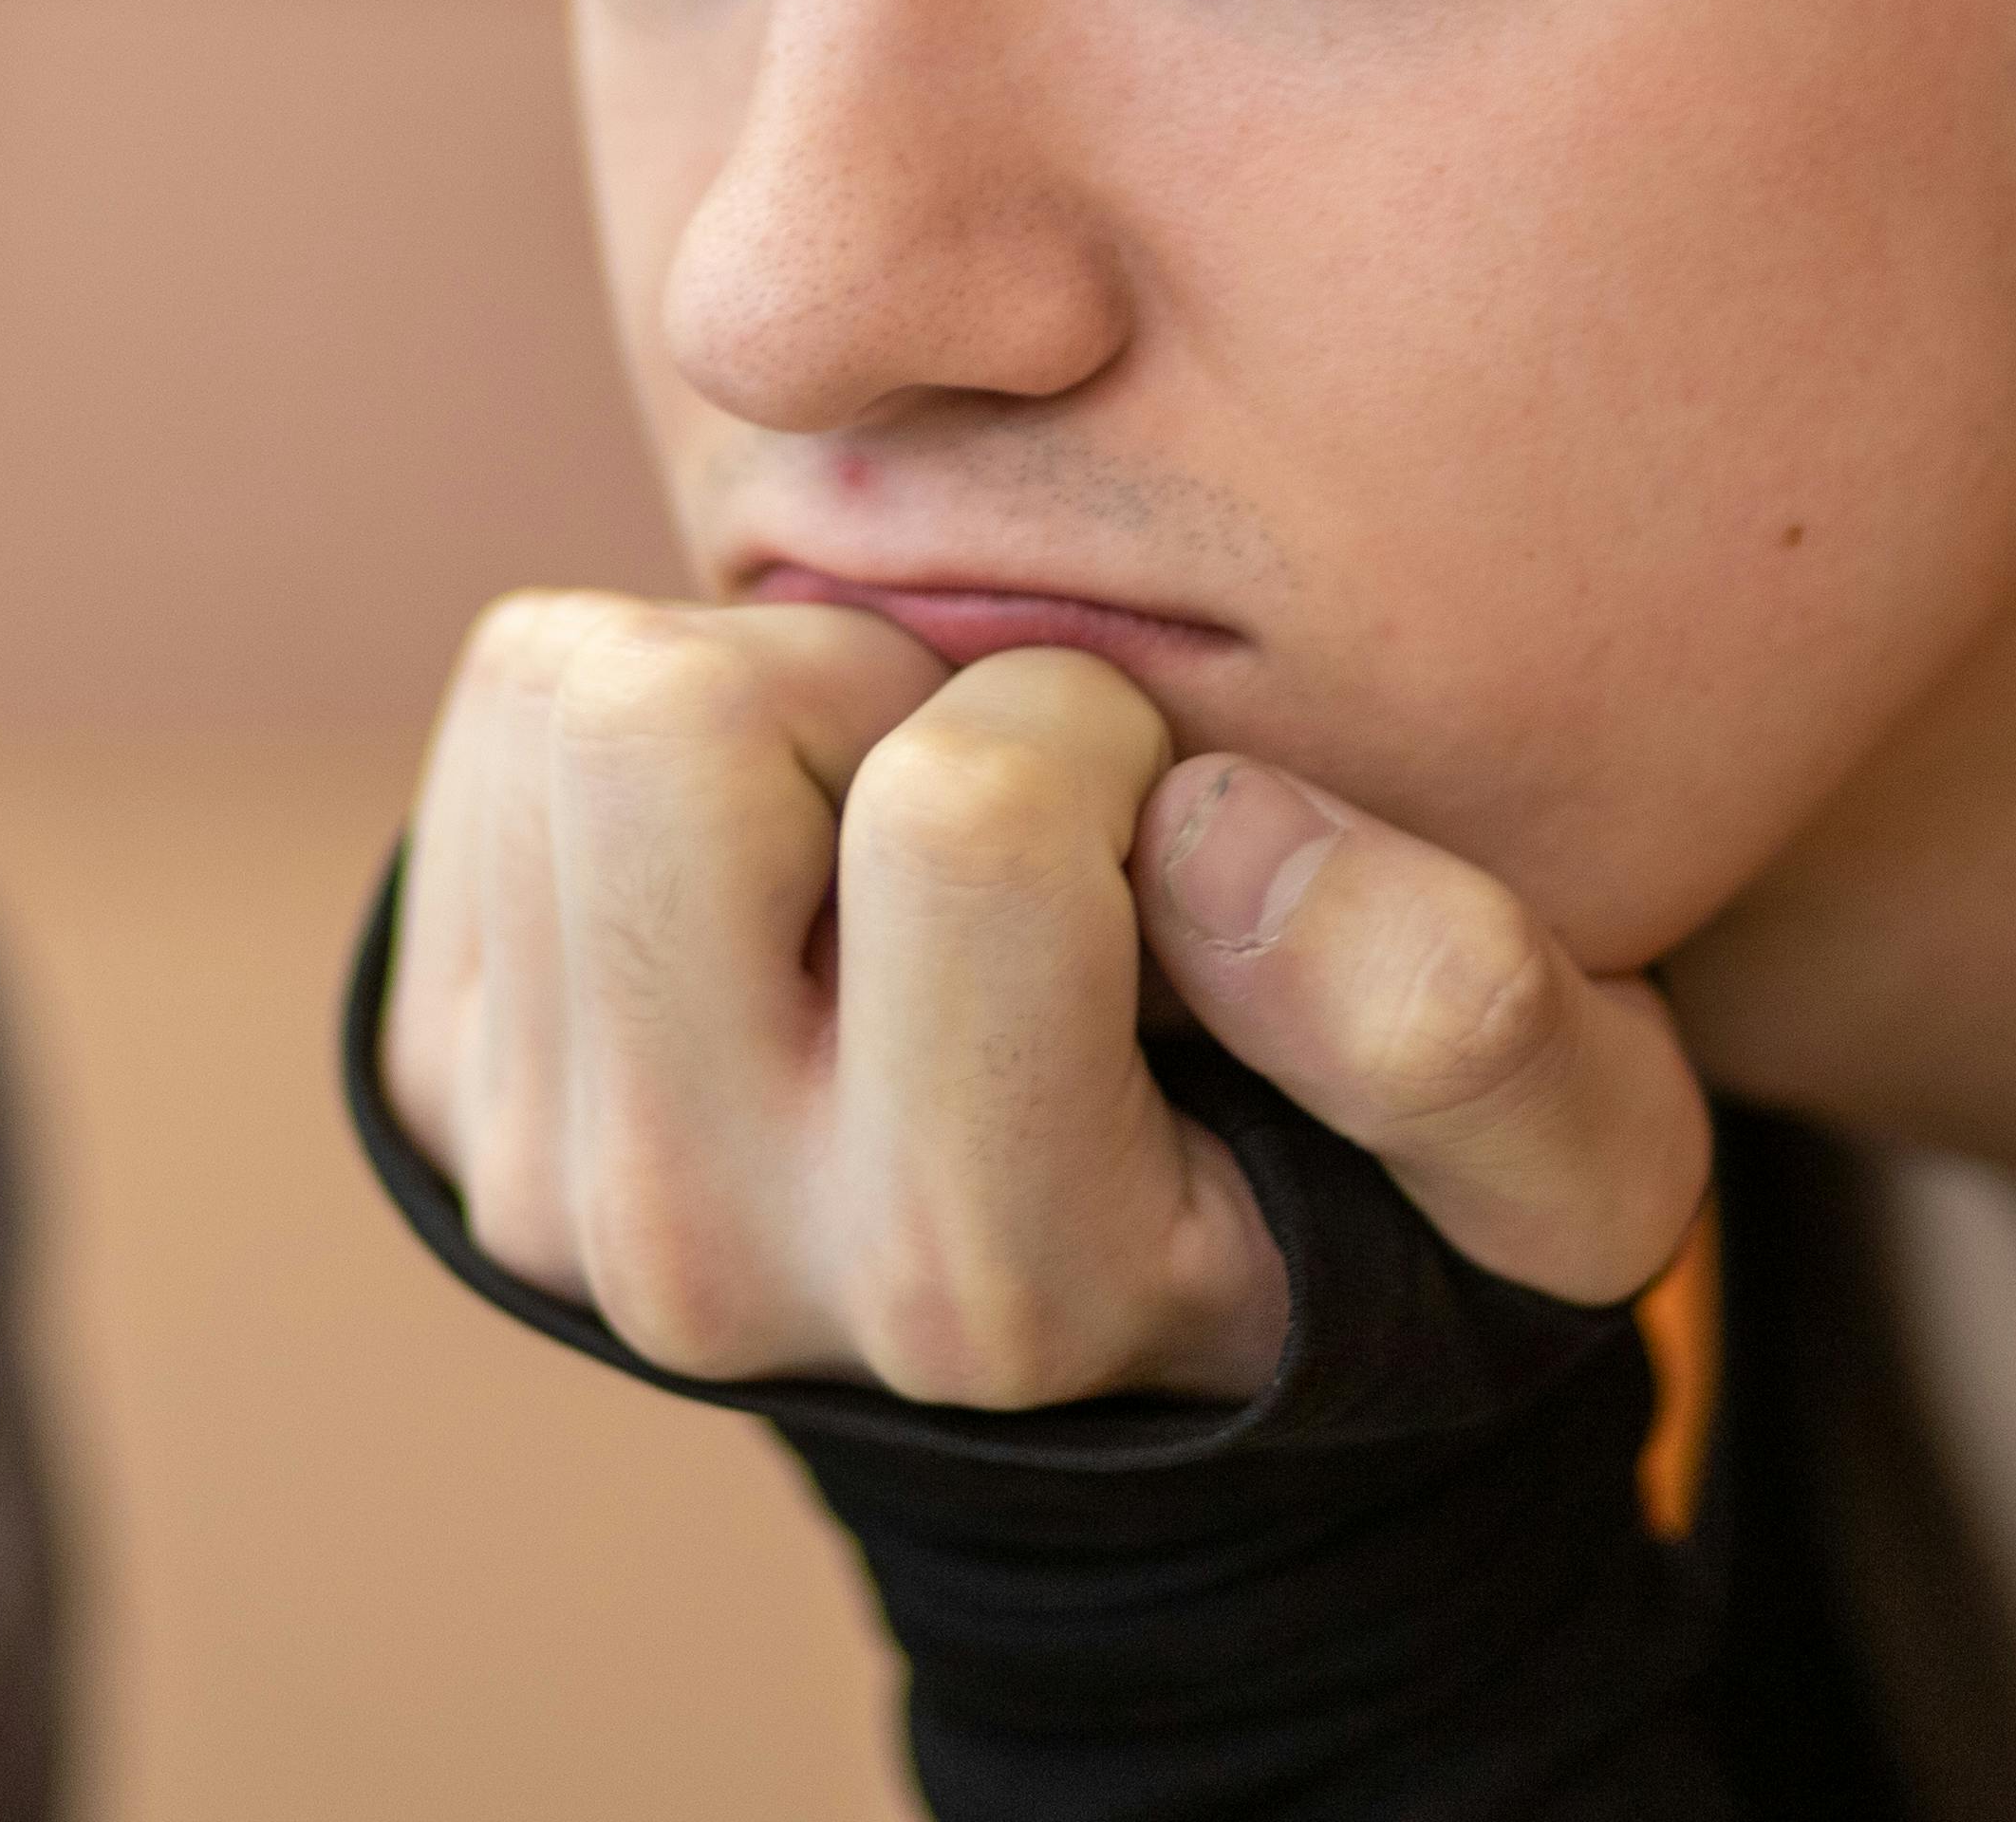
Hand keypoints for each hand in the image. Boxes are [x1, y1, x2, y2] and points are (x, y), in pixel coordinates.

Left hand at [378, 590, 1711, 1407]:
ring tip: (890, 828)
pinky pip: (509, 702)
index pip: (964, 807)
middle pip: (681, 722)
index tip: (1164, 850)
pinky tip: (783, 849)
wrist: (1116, 1329)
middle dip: (881, 685)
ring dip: (763, 688)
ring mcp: (546, 1188)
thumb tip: (1217, 832)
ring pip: (580, 688)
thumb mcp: (1567, 1153)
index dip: (1100, 738)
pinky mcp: (448, 1087)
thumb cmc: (1364, 1191)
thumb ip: (1460, 1019)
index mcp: (983, 1288)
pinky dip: (653, 710)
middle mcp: (714, 1262)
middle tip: (996, 808)